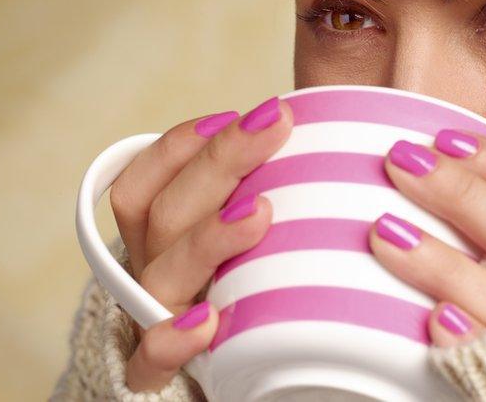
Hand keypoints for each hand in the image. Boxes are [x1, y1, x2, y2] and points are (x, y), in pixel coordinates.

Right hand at [108, 97, 292, 391]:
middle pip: (166, 212)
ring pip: (163, 272)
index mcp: (160, 236)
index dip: (180, 145)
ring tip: (260, 211)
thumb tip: (340, 123)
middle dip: (220, 160)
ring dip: (210, 237)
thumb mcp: (245, 225)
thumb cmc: (249, 279)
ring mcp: (153, 319)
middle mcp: (151, 270)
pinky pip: (149, 361)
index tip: (234, 113)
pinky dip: (170, 340)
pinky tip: (207, 323)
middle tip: (274, 123)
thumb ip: (268, 182)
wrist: (235, 369)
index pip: (144, 181)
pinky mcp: (159, 372)